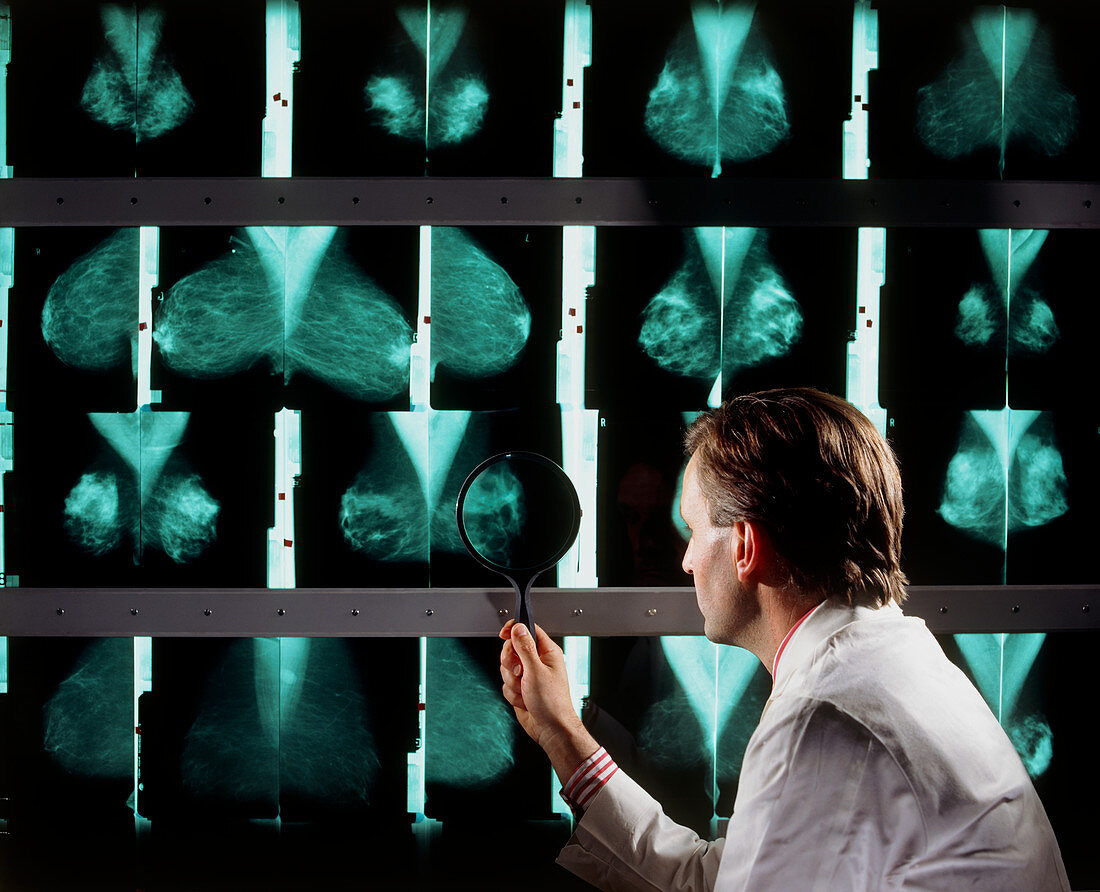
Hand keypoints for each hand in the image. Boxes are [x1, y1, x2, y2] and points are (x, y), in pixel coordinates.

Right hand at [499, 620, 598, 781]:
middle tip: (519, 671)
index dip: (514, 629)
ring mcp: (528, 675)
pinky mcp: (520, 688)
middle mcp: (537, 661)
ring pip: (506, 668)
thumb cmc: (552, 703)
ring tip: (525, 690)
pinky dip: (512, 693)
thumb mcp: (536, 671)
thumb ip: (525, 648)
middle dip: (510, 662)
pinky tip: (524, 699)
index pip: (528, 630)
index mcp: (547, 652)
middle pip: (512, 648)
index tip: (503, 633)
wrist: (550, 729)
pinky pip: (505, 684)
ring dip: (512, 682)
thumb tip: (518, 628)